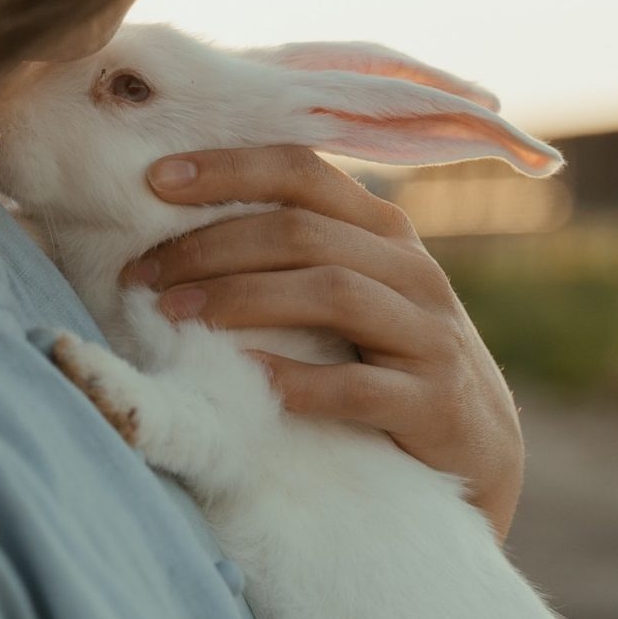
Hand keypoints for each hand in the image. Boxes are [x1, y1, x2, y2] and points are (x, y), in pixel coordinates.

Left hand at [120, 144, 524, 539]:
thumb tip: (176, 224)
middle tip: (140, 273)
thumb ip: (294, 254)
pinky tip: (244, 378)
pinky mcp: (433, 402)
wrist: (477, 449)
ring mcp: (428, 333)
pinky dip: (293, 379)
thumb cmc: (386, 359)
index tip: (153, 182)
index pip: (302, 171)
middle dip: (210, 246)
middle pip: (301, 230)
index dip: (227, 169)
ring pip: (330, 291)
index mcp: (382, 231)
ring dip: (240, 299)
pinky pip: (356, 385)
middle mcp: (411, 269)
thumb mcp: (353, 291)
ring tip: (172, 315)